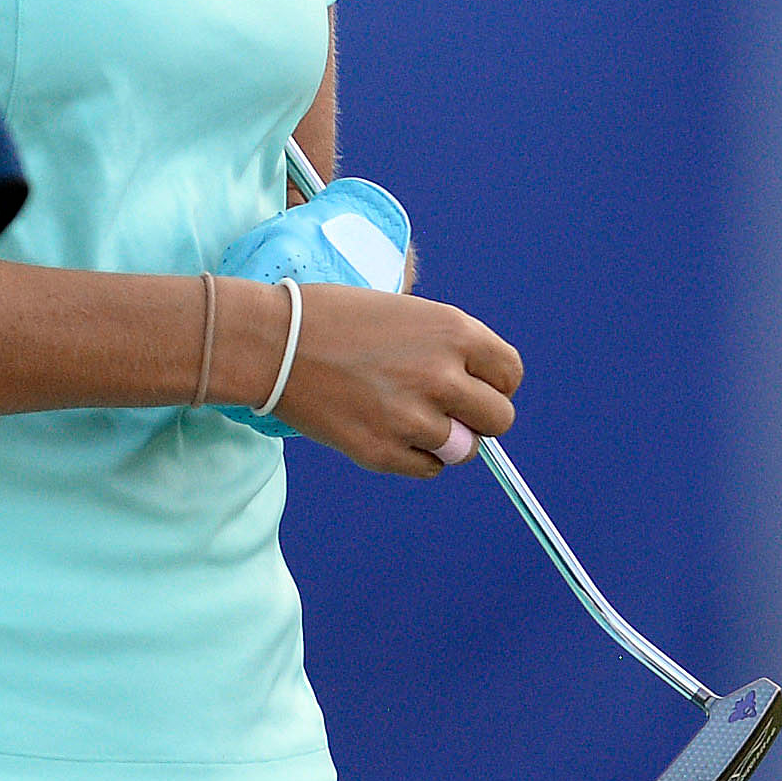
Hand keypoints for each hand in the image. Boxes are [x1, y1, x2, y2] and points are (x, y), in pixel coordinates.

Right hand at [271, 284, 521, 478]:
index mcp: (452, 332)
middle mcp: (442, 376)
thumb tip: (471, 386)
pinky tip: (387, 432)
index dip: (496, 384)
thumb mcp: (404, 312)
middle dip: (478, 418)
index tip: (476, 388)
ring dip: (443, 440)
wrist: (271, 343)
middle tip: (448, 410)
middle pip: (499, 419)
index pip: (510, 374)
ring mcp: (413, 418)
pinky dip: (415, 458)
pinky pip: (427, 469)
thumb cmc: (331, 319)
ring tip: (406, 418)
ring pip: (463, 450)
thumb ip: (444, 347)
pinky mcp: (383, 451)